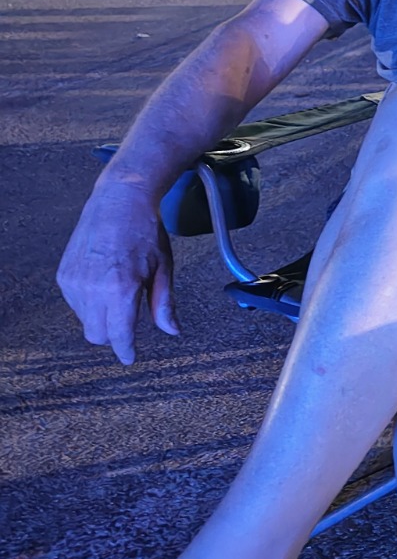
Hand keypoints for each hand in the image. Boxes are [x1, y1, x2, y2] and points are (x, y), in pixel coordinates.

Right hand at [57, 182, 179, 363]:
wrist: (118, 202)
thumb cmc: (145, 233)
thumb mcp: (163, 268)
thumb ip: (164, 303)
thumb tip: (172, 331)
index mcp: (120, 289)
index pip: (118, 335)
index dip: (125, 350)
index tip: (130, 357)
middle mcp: (92, 289)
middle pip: (97, 335)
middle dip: (113, 335)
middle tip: (128, 320)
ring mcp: (74, 282)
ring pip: (85, 320)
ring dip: (101, 317)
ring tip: (118, 289)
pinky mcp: (63, 275)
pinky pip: (75, 303)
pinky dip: (89, 302)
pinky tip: (104, 281)